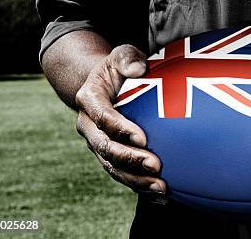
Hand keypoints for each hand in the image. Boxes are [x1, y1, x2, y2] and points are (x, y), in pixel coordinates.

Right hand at [74, 45, 166, 198]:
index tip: (144, 137)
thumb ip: (128, 58)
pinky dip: (140, 186)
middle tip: (156, 165)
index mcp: (89, 99)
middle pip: (106, 148)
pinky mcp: (110, 156)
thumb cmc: (119, 66)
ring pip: (113, 167)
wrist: (106, 83)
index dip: (120, 128)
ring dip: (136, 180)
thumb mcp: (121, 54)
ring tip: (161, 188)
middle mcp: (89, 126)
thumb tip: (139, 68)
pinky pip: (122, 174)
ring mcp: (98, 143)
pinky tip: (162, 196)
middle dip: (130, 159)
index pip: (103, 117)